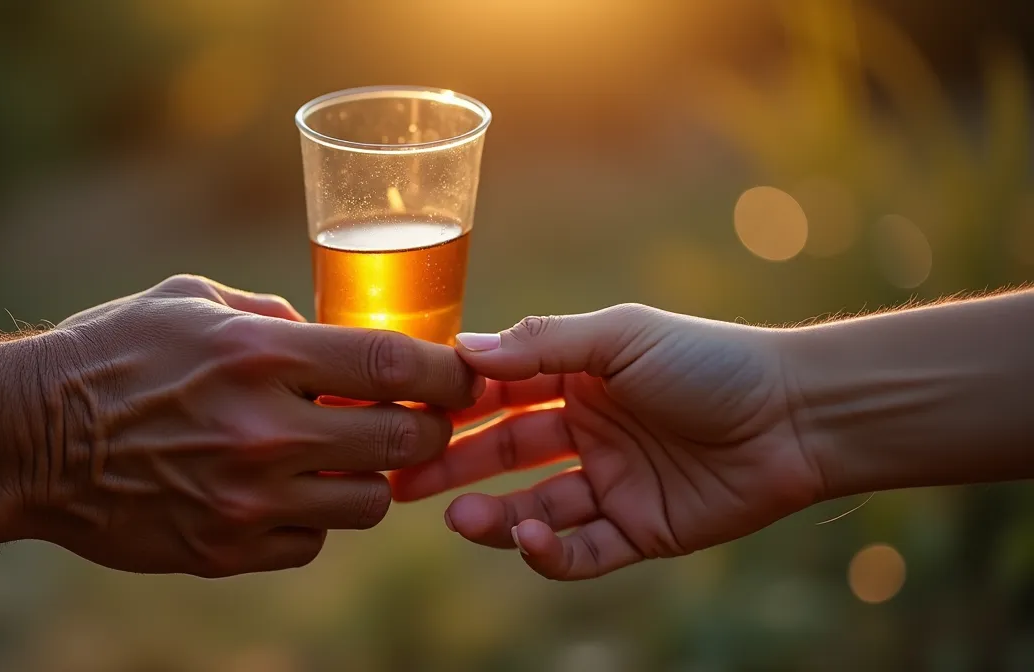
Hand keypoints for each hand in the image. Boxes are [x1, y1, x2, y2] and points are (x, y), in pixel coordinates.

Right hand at [12, 275, 478, 576]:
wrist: (26, 439)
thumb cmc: (109, 354)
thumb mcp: (190, 302)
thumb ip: (273, 316)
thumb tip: (330, 336)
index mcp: (260, 355)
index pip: (395, 366)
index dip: (446, 373)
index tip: (461, 375)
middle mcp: (265, 431)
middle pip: (403, 443)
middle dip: (425, 430)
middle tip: (415, 421)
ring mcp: (247, 499)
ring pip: (369, 504)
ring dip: (369, 478)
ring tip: (339, 457)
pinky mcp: (225, 549)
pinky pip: (312, 542)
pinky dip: (313, 517)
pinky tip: (285, 491)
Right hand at [391, 304, 822, 580]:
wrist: (797, 416)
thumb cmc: (710, 361)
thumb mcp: (620, 338)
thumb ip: (544, 345)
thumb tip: (464, 351)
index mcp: (578, 377)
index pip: (498, 390)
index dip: (452, 403)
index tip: (403, 411)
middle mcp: (587, 429)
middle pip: (502, 453)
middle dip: (452, 466)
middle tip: (402, 481)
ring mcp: (611, 483)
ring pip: (533, 506)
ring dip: (493, 514)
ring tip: (459, 517)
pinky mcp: (639, 531)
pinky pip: (581, 550)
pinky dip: (550, 551)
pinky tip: (531, 537)